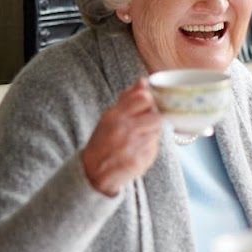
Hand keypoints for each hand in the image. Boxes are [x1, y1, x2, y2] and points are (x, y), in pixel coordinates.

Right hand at [81, 78, 163, 195]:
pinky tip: (137, 151)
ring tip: (138, 139)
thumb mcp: (110, 116)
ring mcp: (133, 146)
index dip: (150, 103)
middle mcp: (124, 129)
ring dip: (152, 134)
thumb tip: (144, 80)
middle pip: (156, 116)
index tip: (147, 108)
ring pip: (157, 132)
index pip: (144, 98)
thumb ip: (128, 98)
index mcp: (115, 115)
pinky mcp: (140, 160)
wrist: (93, 171)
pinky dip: (149, 148)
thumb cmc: (104, 140)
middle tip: (144, 126)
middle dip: (153, 120)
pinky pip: (155, 148)